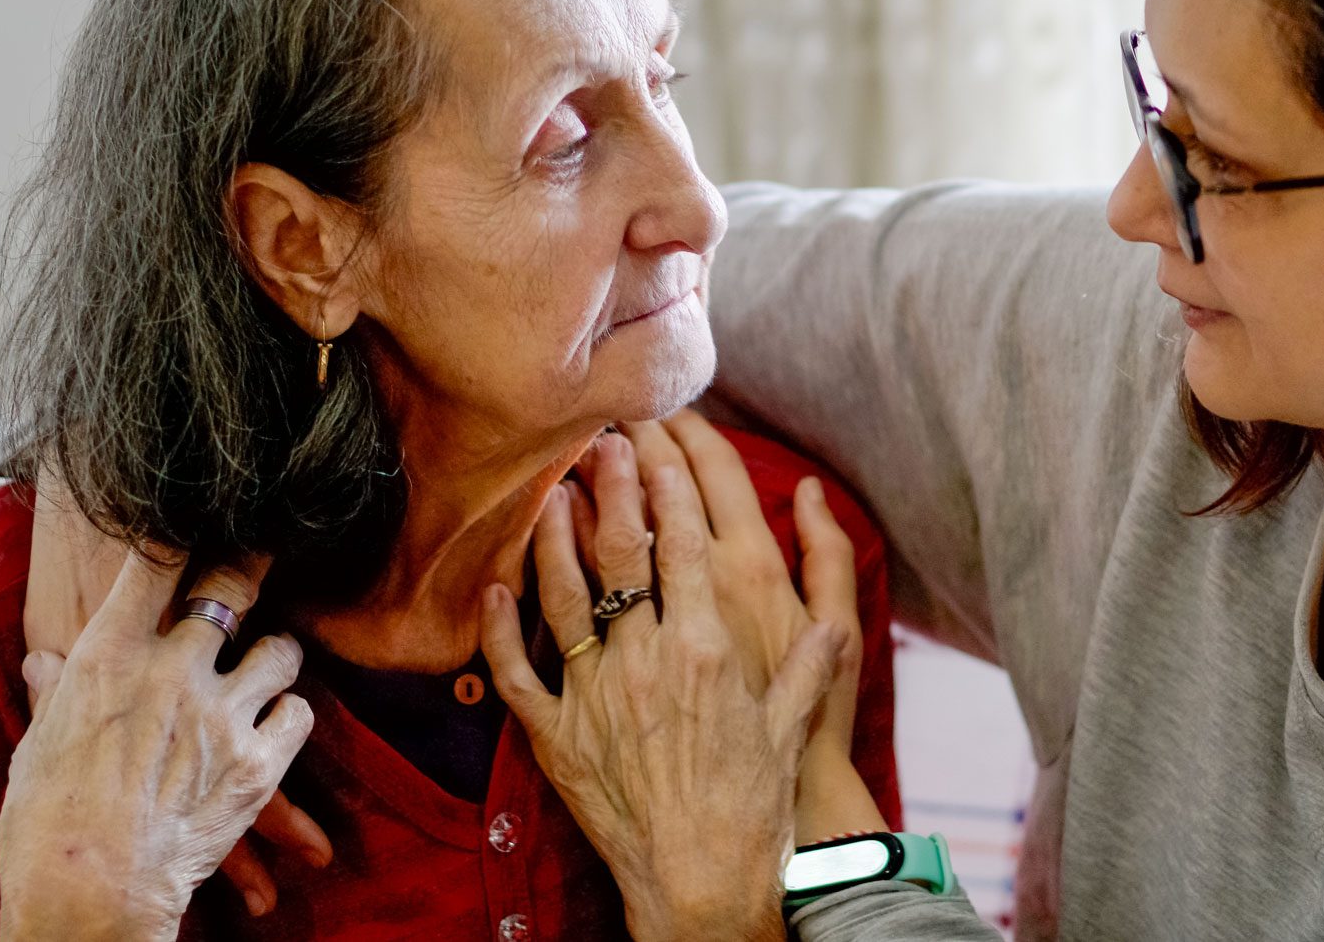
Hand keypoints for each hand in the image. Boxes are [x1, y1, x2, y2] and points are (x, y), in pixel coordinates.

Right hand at [23, 479, 331, 911]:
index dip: (182, 521)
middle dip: (253, 560)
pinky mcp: (258, 762)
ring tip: (268, 666)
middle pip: (232, 586)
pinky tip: (276, 725)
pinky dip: (290, 716)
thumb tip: (46, 663)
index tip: (202, 503)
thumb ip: (55, 698)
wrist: (88, 898)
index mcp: (107, 658)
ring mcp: (220, 713)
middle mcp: (171, 670)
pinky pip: (299, 712)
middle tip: (268, 547)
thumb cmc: (43, 828)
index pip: (152, 560)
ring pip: (281, 648)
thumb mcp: (37, 750)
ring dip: (277, 656)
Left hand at [481, 438, 845, 940]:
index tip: (659, 442)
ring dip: (553, 538)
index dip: (669, 487)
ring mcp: (596, 695)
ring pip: (563, 597)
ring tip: (550, 491)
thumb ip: (811, 662)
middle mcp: (647, 660)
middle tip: (600, 439)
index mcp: (708, 648)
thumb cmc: (755, 807)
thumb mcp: (794, 727)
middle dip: (611, 488)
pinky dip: (501, 626)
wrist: (702, 884)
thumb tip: (828, 614)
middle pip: (621, 554)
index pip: (683, 545)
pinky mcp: (558, 736)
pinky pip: (520, 671)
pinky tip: (495, 585)